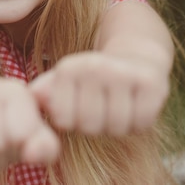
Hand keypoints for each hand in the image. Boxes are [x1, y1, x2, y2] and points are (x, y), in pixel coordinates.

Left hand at [30, 51, 169, 135]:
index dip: (74, 120)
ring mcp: (124, 73)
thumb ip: (46, 92)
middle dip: (98, 124)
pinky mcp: (151, 82)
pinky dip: (140, 121)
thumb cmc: (94, 78)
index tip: (81, 104)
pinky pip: (141, 123)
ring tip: (120, 104)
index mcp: (69, 68)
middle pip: (90, 126)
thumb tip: (32, 97)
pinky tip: (137, 104)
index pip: (64, 121)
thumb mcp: (67, 81)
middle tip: (104, 105)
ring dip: (120, 124)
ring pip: (117, 127)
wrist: (137, 56)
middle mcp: (95, 67)